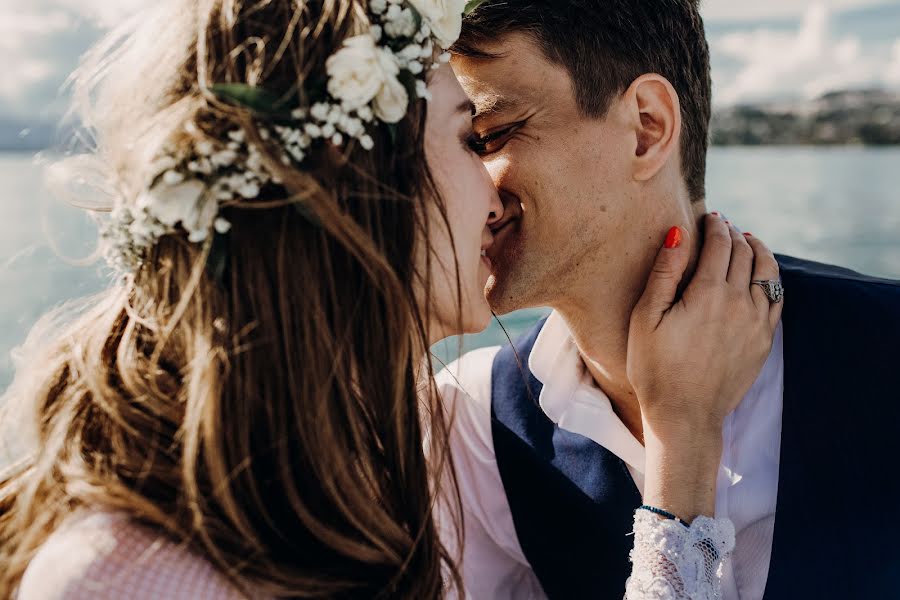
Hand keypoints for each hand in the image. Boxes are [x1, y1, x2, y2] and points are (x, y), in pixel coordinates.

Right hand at [627, 214, 782, 434]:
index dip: (714, 225)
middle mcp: (739, 303)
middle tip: (723, 225)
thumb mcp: (646, 319)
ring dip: (757, 249)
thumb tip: (678, 233)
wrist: (685, 415)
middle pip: (744, 253)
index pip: (720, 244)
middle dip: (733, 234)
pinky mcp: (763, 340)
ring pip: (767, 271)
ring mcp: (756, 322)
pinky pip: (777, 297)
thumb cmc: (654, 368)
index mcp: (708, 294)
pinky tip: (761, 274)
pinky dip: (771, 277)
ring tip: (747, 240)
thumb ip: (664, 272)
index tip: (709, 216)